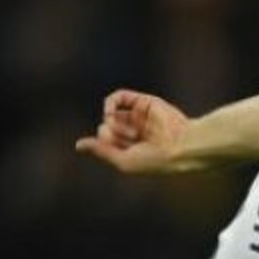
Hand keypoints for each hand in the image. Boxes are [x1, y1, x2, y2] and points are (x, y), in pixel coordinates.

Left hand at [74, 89, 191, 173]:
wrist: (180, 146)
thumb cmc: (154, 161)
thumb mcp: (122, 161)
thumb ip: (100, 151)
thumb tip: (78, 145)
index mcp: (130, 149)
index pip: (104, 143)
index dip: (105, 145)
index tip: (115, 149)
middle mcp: (134, 132)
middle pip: (105, 129)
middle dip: (111, 135)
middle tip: (130, 141)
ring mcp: (139, 117)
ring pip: (111, 115)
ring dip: (115, 124)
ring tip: (133, 133)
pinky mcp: (144, 102)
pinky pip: (119, 97)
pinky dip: (110, 103)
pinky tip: (110, 112)